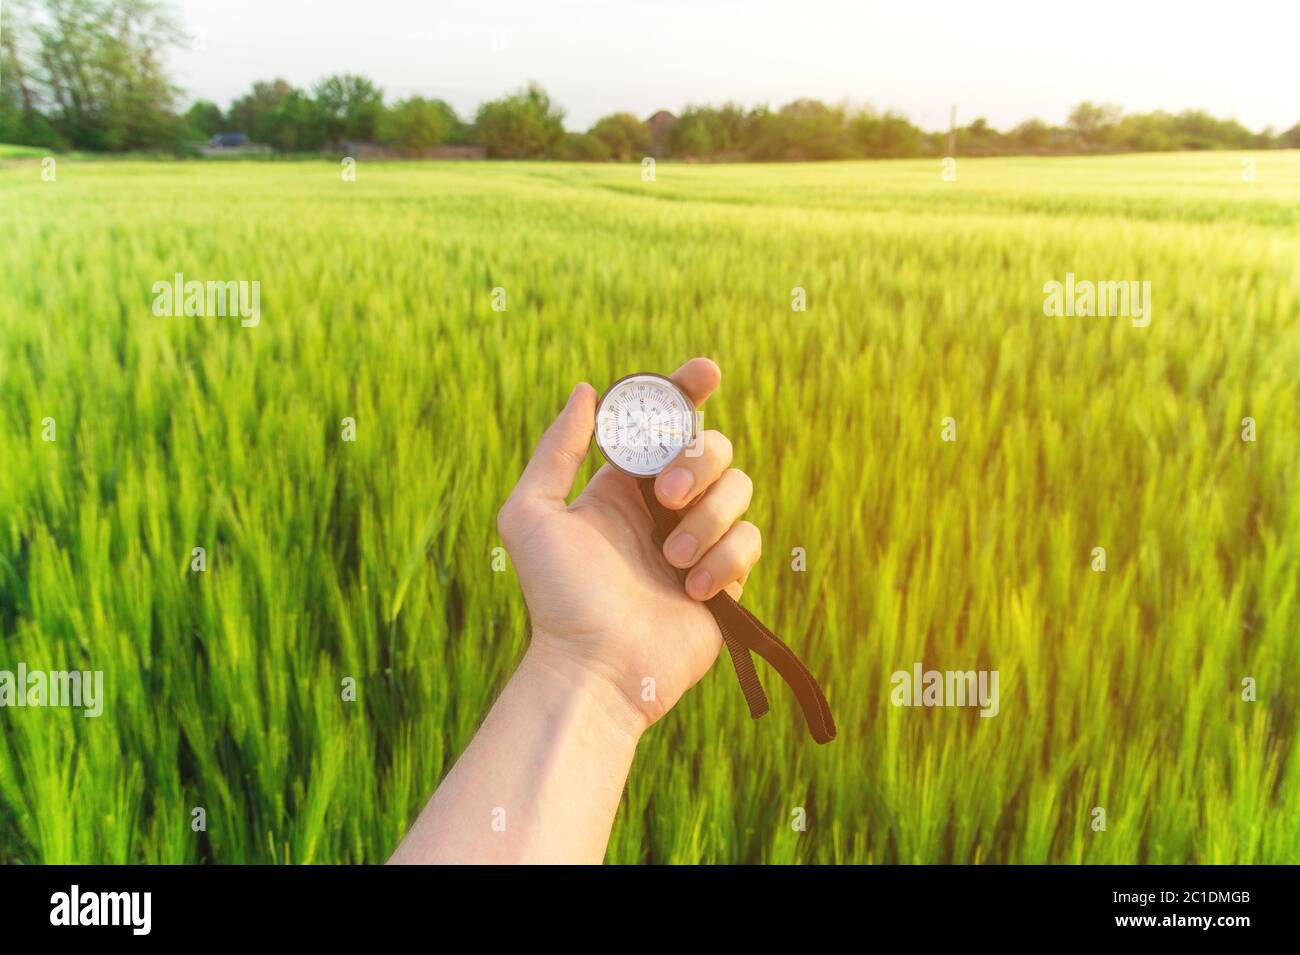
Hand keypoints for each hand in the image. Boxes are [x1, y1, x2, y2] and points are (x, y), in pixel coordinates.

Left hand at [496, 357, 760, 734]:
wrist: (594, 668)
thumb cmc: (557, 596)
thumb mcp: (532, 515)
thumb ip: (556, 450)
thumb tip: (587, 392)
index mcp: (623, 484)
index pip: (664, 422)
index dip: (687, 389)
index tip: (705, 371)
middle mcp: (664, 506)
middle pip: (712, 446)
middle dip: (698, 461)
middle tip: (668, 497)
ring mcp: (699, 539)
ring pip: (739, 489)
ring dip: (708, 517)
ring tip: (671, 559)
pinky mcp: (726, 577)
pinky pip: (751, 539)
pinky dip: (725, 557)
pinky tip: (692, 589)